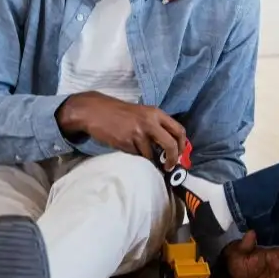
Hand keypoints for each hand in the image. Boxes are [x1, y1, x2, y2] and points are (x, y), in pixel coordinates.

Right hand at [55, 91, 186, 168]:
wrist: (96, 111)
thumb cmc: (120, 114)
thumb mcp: (142, 114)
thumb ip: (156, 126)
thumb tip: (170, 148)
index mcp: (156, 113)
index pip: (178, 130)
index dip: (182, 145)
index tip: (180, 154)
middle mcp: (150, 121)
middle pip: (170, 145)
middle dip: (173, 159)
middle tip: (170, 166)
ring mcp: (138, 132)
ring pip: (151, 154)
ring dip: (149, 159)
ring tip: (140, 153)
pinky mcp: (126, 142)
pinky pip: (137, 156)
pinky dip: (135, 156)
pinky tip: (127, 147)